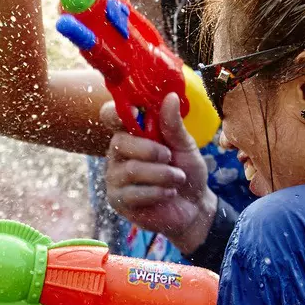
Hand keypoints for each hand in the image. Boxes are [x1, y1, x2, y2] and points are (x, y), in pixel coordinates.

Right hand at [102, 100, 214, 253]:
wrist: (194, 207)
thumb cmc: (187, 172)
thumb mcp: (185, 146)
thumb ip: (173, 125)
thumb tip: (171, 97)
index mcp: (131, 134)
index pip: (111, 116)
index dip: (116, 112)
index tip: (136, 111)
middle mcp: (117, 153)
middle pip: (120, 142)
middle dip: (150, 150)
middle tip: (169, 157)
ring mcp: (114, 177)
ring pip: (131, 169)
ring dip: (161, 174)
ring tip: (177, 178)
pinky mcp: (118, 200)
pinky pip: (133, 192)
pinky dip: (158, 192)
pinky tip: (168, 193)